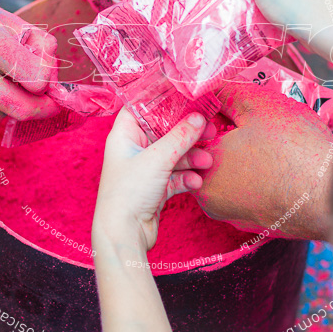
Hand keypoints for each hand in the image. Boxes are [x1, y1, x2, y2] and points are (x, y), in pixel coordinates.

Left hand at [93, 109, 215, 252]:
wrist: (123, 234)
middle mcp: (133, 150)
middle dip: (187, 132)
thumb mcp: (157, 159)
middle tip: (209, 129)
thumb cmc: (128, 193)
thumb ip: (180, 136)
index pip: (142, 107)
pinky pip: (176, 175)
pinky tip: (196, 182)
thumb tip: (199, 118)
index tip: (187, 97)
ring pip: (174, 154)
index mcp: (124, 135)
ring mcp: (144, 169)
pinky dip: (187, 177)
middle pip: (164, 131)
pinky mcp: (155, 188)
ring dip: (192, 157)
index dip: (162, 100)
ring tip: (207, 162)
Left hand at [196, 83, 332, 239]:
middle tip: (256, 126)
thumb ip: (226, 94)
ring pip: (230, 175)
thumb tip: (212, 89)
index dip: (214, 117)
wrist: (331, 198)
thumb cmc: (295, 150)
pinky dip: (258, 178)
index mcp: (203, 167)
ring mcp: (233, 215)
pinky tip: (280, 166)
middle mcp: (210, 199)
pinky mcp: (256, 224)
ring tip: (272, 144)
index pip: (194, 135)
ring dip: (244, 158)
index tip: (236, 111)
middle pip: (211, 156)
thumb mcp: (258, 105)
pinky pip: (248, 193)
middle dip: (230, 137)